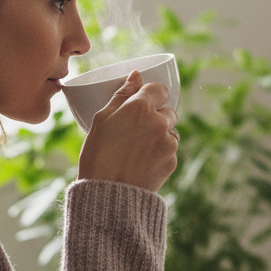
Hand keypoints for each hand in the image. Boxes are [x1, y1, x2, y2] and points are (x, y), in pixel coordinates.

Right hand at [77, 72, 178, 191]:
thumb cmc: (98, 155)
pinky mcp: (173, 161)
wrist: (107, 195)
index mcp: (141, 107)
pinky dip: (160, 153)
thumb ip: (122, 95)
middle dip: (156, 116)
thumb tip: (136, 75)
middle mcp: (160, 122)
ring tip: (136, 149)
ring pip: (170, 131)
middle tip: (135, 130)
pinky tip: (141, 162)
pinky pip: (170, 150)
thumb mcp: (101, 120)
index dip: (151, 95)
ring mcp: (169, 143)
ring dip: (159, 135)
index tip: (142, 103)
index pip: (159, 89)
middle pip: (167, 111)